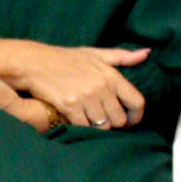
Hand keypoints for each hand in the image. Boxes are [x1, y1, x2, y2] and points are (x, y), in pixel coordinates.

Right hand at [2, 42, 150, 128]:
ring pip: (103, 126)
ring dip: (98, 127)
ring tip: (92, 122)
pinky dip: (82, 128)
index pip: (137, 102)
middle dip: (115, 124)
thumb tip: (147, 53)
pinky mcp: (69, 106)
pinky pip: (83, 127)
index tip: (131, 122)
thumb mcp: (95, 54)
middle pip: (120, 119)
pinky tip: (77, 122)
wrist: (33, 62)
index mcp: (112, 75)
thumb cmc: (65, 58)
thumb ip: (122, 56)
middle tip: (106, 122)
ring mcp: (85, 97)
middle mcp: (101, 87)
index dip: (137, 116)